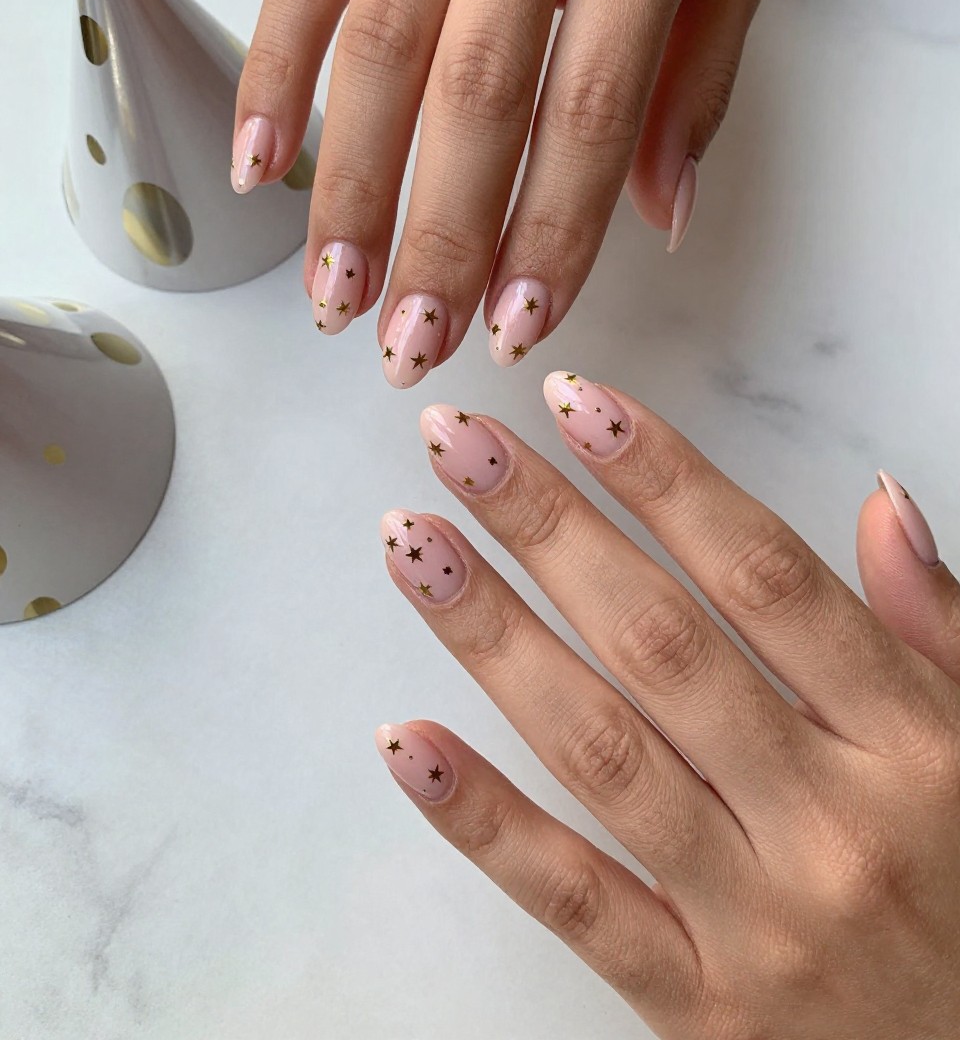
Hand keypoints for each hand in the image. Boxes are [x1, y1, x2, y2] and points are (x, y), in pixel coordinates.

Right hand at [235, 0, 762, 385]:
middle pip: (470, 91)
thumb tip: (655, 223)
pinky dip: (271, 79)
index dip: (548, 233)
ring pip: (374, 47)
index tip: (515, 327)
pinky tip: (261, 172)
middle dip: (436, 237)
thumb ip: (696, 92)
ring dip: (347, 190)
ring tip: (335, 298)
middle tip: (410, 343)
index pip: (589, 108)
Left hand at [375, 376, 959, 1036]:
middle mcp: (832, 822)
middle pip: (660, 642)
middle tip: (458, 439)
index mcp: (915, 745)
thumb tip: (880, 502)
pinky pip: (574, 900)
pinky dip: (481, 818)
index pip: (764, 576)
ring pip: (601, 750)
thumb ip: (935, 631)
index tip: (578, 402)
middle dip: (549, 527)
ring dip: (493, 635)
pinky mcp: (696, 1009)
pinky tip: (403, 738)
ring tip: (415, 541)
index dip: (665, 477)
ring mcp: (758, 921)